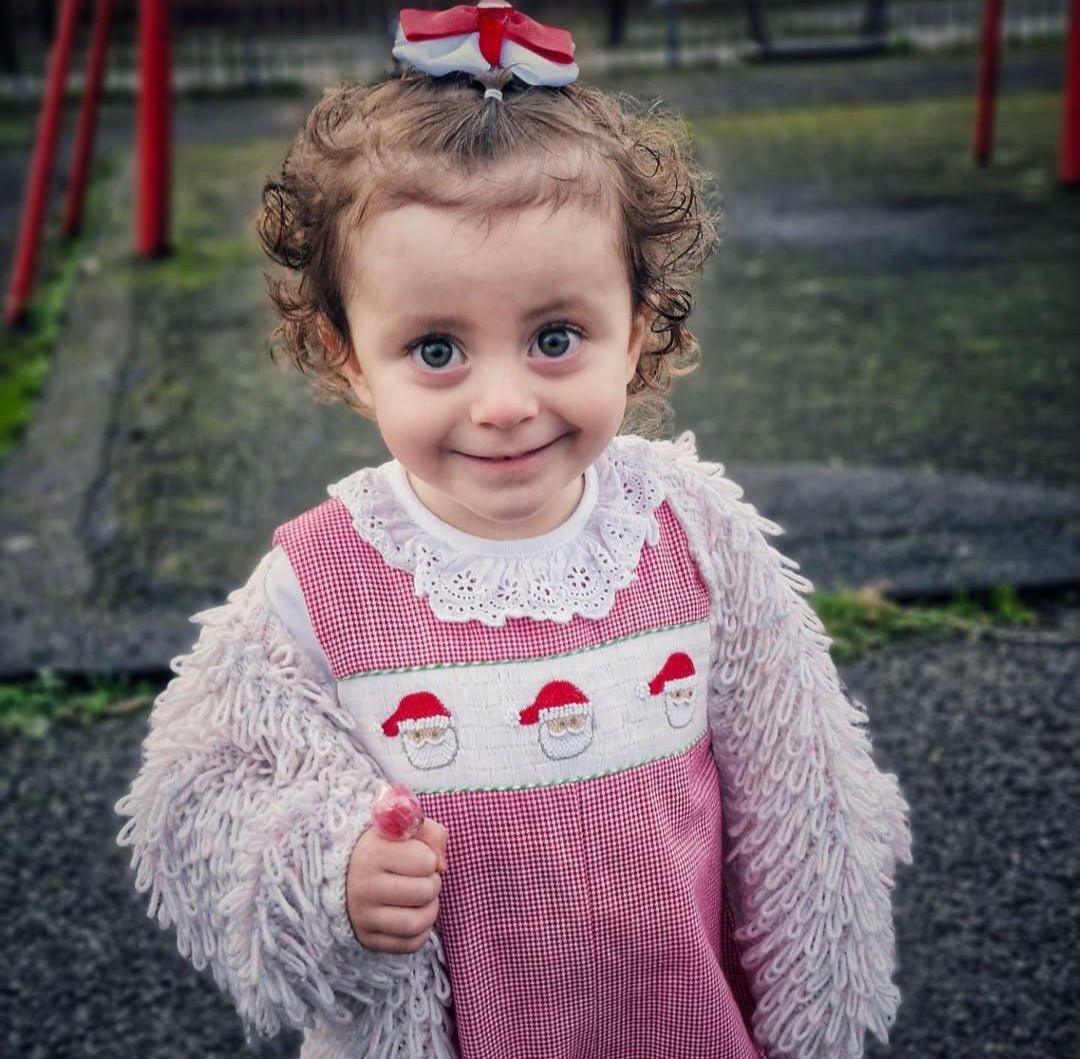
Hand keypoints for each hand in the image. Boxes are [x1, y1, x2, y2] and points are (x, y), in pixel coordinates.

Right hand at [346, 817, 447, 953]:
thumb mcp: (403, 828)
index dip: (429, 857)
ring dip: (430, 909)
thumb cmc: (383, 846)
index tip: (417, 855)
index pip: (426, 861)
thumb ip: (431, 832)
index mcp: (372, 852)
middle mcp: (363, 886)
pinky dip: (421, 931)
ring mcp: (363, 916)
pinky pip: (409, 944)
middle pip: (425, 892)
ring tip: (421, 898)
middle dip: (432, 883)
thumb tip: (442, 865)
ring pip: (417, 922)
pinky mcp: (367, 939)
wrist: (343, 871)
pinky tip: (413, 914)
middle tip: (422, 877)